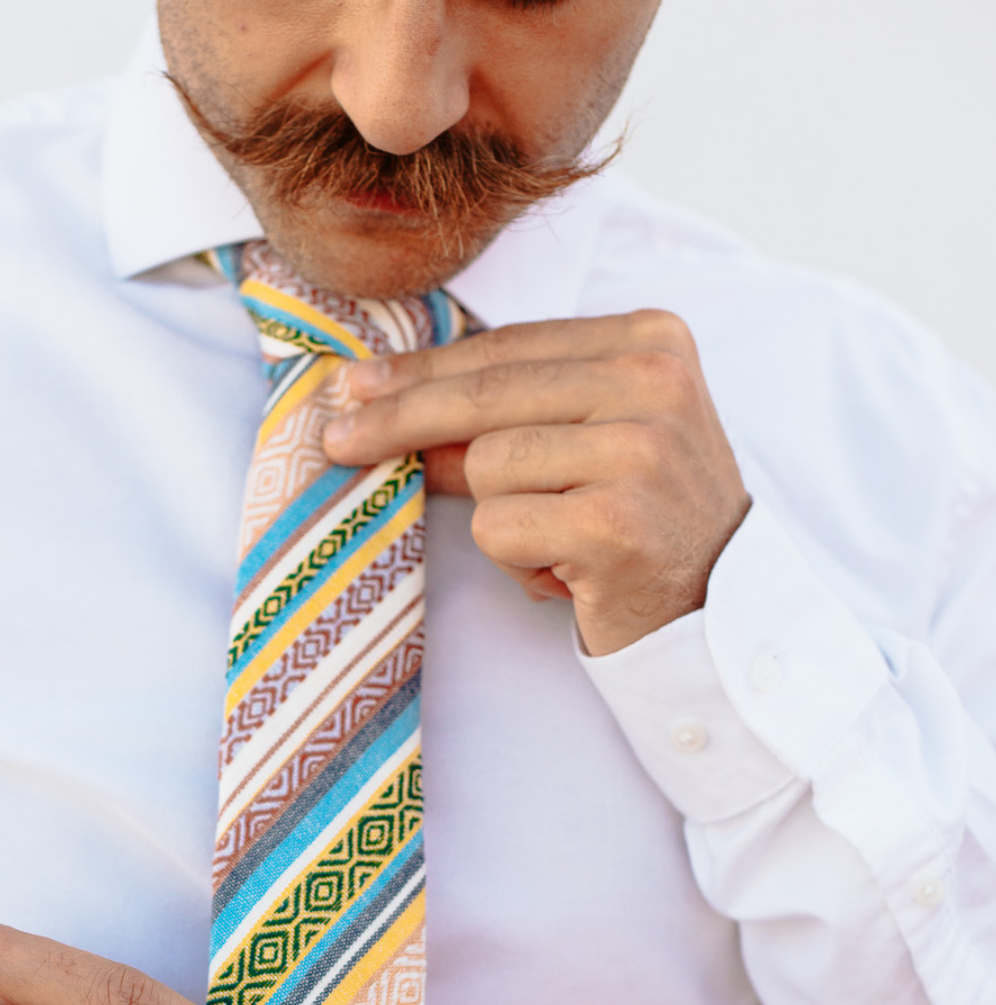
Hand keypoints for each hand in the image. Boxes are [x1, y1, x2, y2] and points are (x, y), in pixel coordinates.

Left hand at [324, 310, 750, 656]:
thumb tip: (381, 403)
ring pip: (487, 465)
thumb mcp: (585, 446)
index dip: (420, 371)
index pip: (507, 347)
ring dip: (502, 519)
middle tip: (335, 441)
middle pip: (483, 396)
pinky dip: (518, 562)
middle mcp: (654, 381)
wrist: (718, 614)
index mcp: (651, 339)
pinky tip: (568, 575)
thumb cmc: (642, 525)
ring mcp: (639, 450)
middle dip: (400, 422)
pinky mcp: (613, 521)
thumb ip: (505, 414)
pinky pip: (499, 528)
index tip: (355, 385)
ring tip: (558, 544)